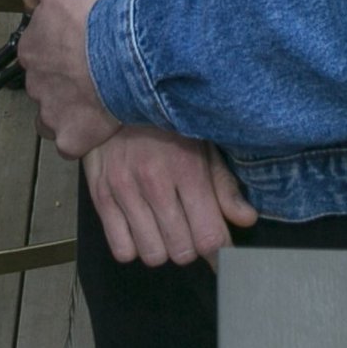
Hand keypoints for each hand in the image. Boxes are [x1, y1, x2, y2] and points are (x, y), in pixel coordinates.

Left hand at [19, 0, 120, 157]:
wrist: (124, 53)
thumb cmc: (95, 17)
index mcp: (30, 49)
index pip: (36, 50)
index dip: (57, 47)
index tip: (76, 45)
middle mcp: (34, 82)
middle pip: (44, 83)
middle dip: (61, 79)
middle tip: (88, 70)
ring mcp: (50, 112)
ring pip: (52, 114)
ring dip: (67, 107)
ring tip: (93, 98)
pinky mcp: (70, 137)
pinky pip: (69, 142)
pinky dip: (79, 135)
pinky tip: (95, 123)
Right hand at [83, 127, 255, 266]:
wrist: (112, 93)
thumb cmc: (163, 120)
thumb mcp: (201, 142)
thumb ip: (223, 184)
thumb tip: (246, 219)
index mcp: (186, 168)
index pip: (210, 238)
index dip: (221, 253)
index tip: (221, 250)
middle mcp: (154, 182)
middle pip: (182, 251)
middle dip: (191, 245)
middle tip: (189, 226)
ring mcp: (123, 190)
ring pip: (153, 255)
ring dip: (162, 247)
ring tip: (163, 225)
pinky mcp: (99, 195)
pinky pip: (122, 249)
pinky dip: (133, 246)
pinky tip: (140, 225)